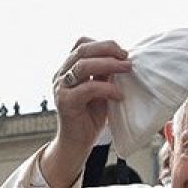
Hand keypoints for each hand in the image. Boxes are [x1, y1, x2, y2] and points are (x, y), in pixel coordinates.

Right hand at [42, 38, 131, 187]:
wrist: (76, 143)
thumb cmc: (89, 117)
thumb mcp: (100, 90)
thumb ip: (104, 74)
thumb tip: (122, 58)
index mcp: (67, 68)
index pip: (81, 43)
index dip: (102, 43)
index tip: (122, 51)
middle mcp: (61, 75)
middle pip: (83, 49)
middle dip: (108, 49)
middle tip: (127, 57)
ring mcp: (60, 88)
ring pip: (83, 65)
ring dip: (109, 64)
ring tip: (127, 69)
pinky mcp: (65, 102)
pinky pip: (88, 88)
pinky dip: (107, 89)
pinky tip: (119, 95)